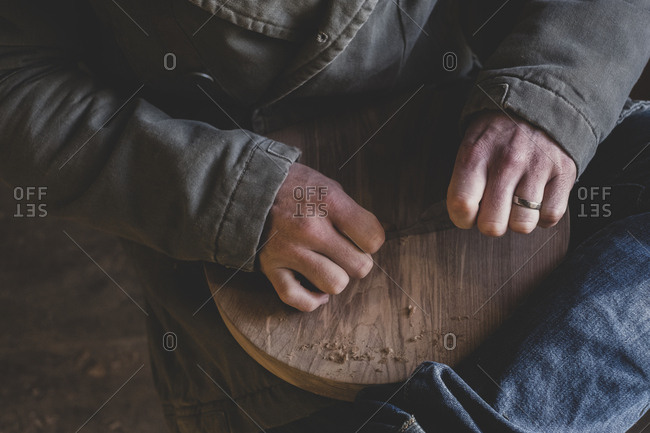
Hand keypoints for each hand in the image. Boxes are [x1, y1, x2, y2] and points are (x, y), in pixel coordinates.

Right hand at [259, 163, 384, 310]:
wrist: (247, 187)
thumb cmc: (293, 187)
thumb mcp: (327, 186)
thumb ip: (351, 212)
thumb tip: (375, 240)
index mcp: (328, 202)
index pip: (373, 239)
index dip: (370, 241)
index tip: (359, 237)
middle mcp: (309, 228)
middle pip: (359, 266)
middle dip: (355, 260)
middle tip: (343, 251)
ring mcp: (289, 251)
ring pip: (334, 285)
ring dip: (335, 278)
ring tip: (327, 265)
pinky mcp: (271, 268)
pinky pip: (299, 299)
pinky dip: (311, 300)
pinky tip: (314, 287)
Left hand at [447, 111, 575, 235]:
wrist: (539, 102)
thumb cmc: (498, 133)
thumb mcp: (470, 145)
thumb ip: (463, 180)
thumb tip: (464, 217)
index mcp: (476, 155)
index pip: (462, 205)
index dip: (463, 219)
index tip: (469, 214)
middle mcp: (506, 162)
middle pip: (492, 224)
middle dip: (490, 224)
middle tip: (494, 211)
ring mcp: (537, 168)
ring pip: (522, 225)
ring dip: (517, 221)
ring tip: (516, 204)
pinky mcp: (563, 173)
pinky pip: (550, 216)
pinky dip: (543, 215)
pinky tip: (537, 200)